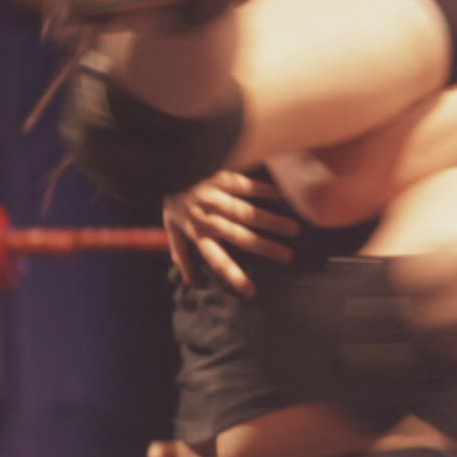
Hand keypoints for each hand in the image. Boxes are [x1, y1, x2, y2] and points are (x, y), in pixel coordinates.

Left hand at [164, 171, 298, 296]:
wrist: (162, 164)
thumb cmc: (171, 197)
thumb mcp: (170, 227)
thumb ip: (181, 253)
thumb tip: (191, 281)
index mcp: (196, 232)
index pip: (216, 259)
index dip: (233, 276)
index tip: (252, 291)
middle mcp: (206, 216)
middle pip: (238, 236)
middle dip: (264, 247)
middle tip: (288, 256)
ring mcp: (213, 196)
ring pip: (245, 212)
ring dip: (270, 221)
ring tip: (293, 229)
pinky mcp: (219, 176)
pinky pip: (243, 185)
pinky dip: (262, 190)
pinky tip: (280, 196)